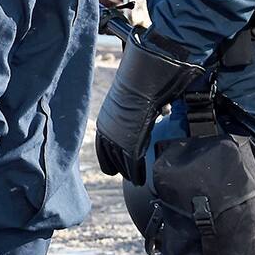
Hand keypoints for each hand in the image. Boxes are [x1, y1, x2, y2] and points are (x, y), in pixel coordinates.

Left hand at [93, 36, 204, 183]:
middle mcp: (108, 127)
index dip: (108, 154)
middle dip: (116, 165)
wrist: (146, 75)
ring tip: (135, 179)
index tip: (113, 165)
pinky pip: (131, 162)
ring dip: (128, 171)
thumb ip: (138, 105)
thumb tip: (151, 105)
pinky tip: (139, 179)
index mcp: (107, 117)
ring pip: (120, 161)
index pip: (104, 142)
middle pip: (110, 154)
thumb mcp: (135, 94)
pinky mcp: (130, 140)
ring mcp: (117, 134)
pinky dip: (136, 172)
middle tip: (125, 175)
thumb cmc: (144, 77)